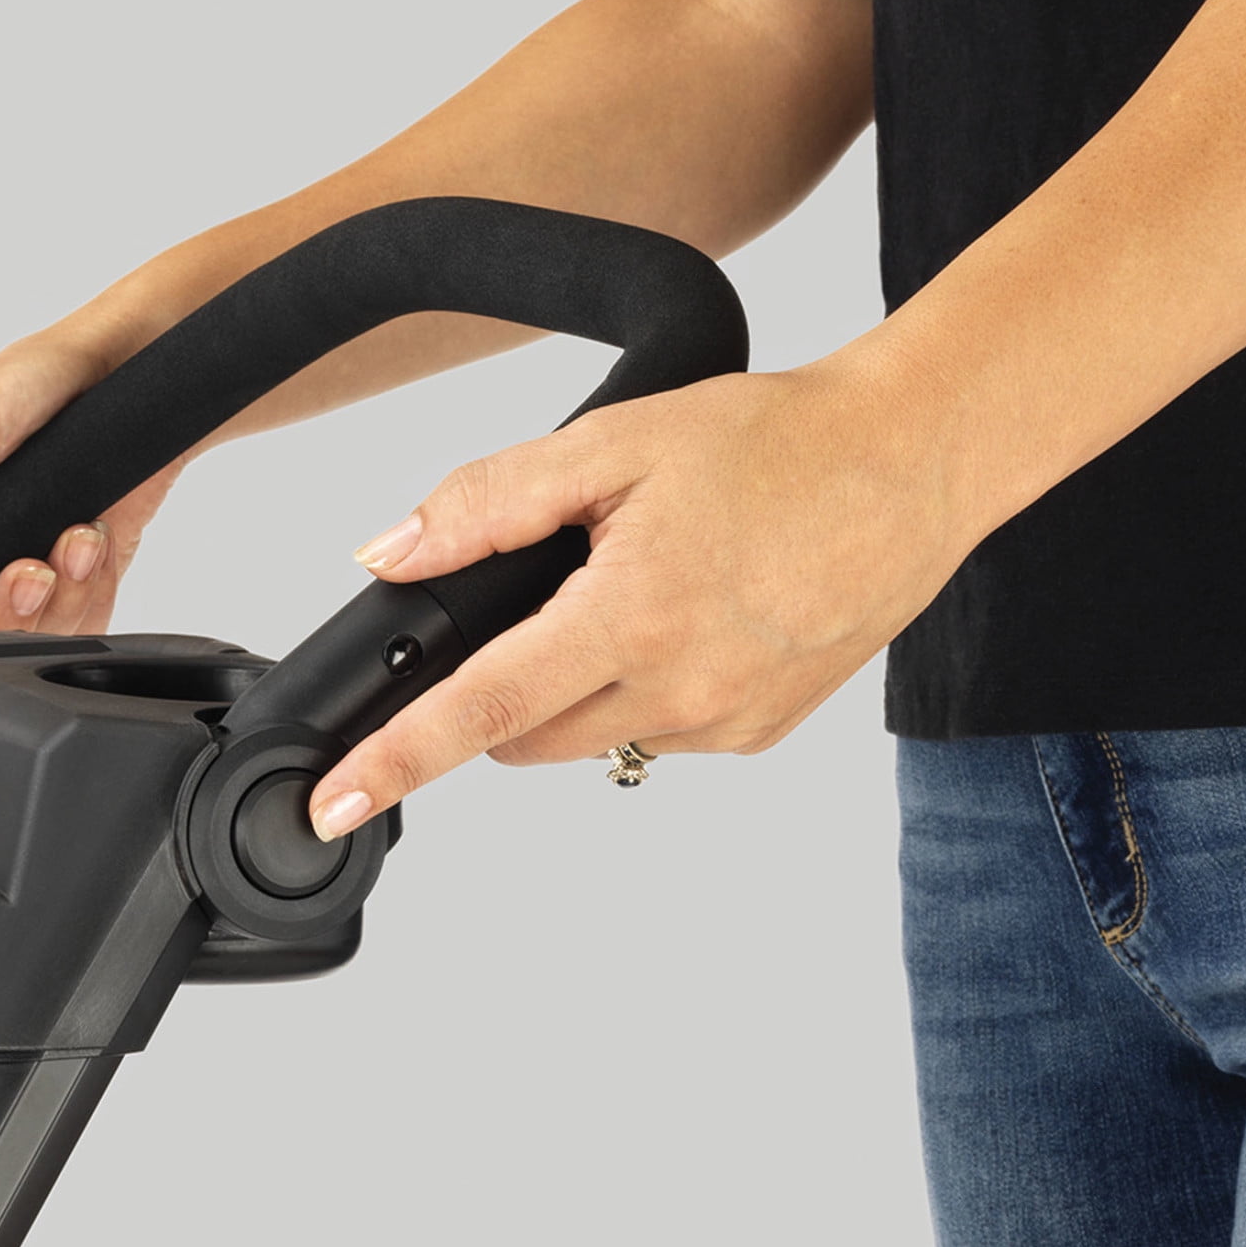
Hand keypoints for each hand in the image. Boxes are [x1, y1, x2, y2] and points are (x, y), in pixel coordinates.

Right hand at [0, 328, 181, 633]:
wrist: (118, 377)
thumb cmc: (22, 390)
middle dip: (2, 615)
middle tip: (29, 568)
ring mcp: (7, 588)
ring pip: (19, 646)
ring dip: (59, 595)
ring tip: (74, 535)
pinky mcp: (63, 598)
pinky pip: (73, 632)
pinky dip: (91, 590)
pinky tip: (93, 542)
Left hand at [307, 360, 970, 836]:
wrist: (912, 463)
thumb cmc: (774, 443)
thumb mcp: (613, 444)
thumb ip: (489, 503)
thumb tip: (390, 552)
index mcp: (630, 622)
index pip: (478, 713)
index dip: (395, 761)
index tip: (333, 803)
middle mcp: (680, 692)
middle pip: (523, 736)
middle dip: (498, 688)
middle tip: (543, 596)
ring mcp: (726, 723)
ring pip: (589, 737)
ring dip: (573, 686)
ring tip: (636, 586)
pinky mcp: (761, 733)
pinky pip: (658, 730)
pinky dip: (642, 685)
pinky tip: (687, 612)